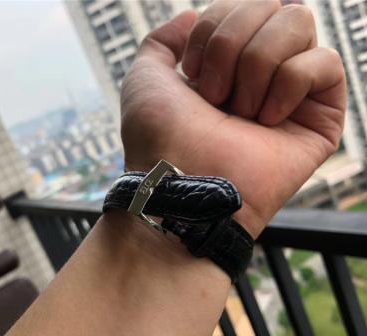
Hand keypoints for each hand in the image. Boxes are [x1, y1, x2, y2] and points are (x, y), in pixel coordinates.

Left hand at [121, 0, 345, 237]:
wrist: (180, 181)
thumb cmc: (159, 135)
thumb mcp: (146, 76)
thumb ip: (164, 40)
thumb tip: (193, 15)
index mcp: (227, 63)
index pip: (242, 4)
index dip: (214, 29)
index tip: (193, 74)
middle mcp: (261, 73)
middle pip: (272, 6)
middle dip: (232, 46)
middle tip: (216, 98)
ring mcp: (291, 94)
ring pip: (299, 23)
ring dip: (257, 65)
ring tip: (241, 112)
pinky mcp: (320, 119)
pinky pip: (326, 64)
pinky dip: (289, 84)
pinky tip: (267, 121)